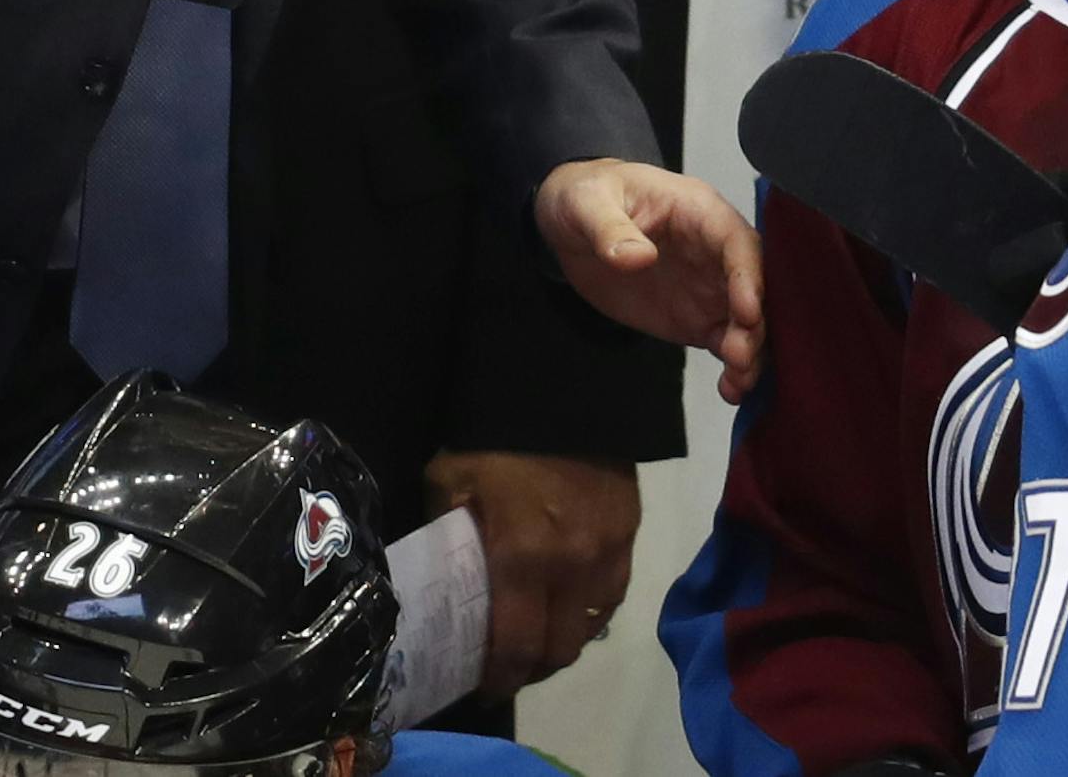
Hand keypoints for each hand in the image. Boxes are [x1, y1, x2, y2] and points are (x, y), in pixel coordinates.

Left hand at [423, 451, 638, 697]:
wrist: (560, 382)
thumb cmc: (493, 434)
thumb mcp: (450, 480)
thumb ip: (448, 537)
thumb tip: (437, 579)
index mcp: (523, 556)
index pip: (516, 648)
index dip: (499, 678)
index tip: (481, 685)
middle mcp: (573, 566)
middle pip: (559, 650)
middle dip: (530, 667)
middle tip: (507, 664)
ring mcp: (609, 549)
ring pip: (590, 626)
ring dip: (562, 640)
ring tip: (537, 632)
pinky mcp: (630, 530)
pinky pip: (612, 592)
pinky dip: (589, 608)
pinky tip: (569, 599)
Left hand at [533, 160, 763, 403]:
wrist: (572, 224)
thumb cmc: (589, 196)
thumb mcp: (586, 203)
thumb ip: (610, 228)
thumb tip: (637, 256)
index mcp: (697, 211)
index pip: (737, 241)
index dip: (749, 276)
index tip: (747, 312)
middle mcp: (714, 250)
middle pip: (753, 285)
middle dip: (756, 322)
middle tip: (740, 356)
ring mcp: (708, 286)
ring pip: (748, 320)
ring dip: (751, 351)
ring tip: (738, 382)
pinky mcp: (696, 317)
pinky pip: (726, 341)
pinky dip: (735, 367)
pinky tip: (731, 389)